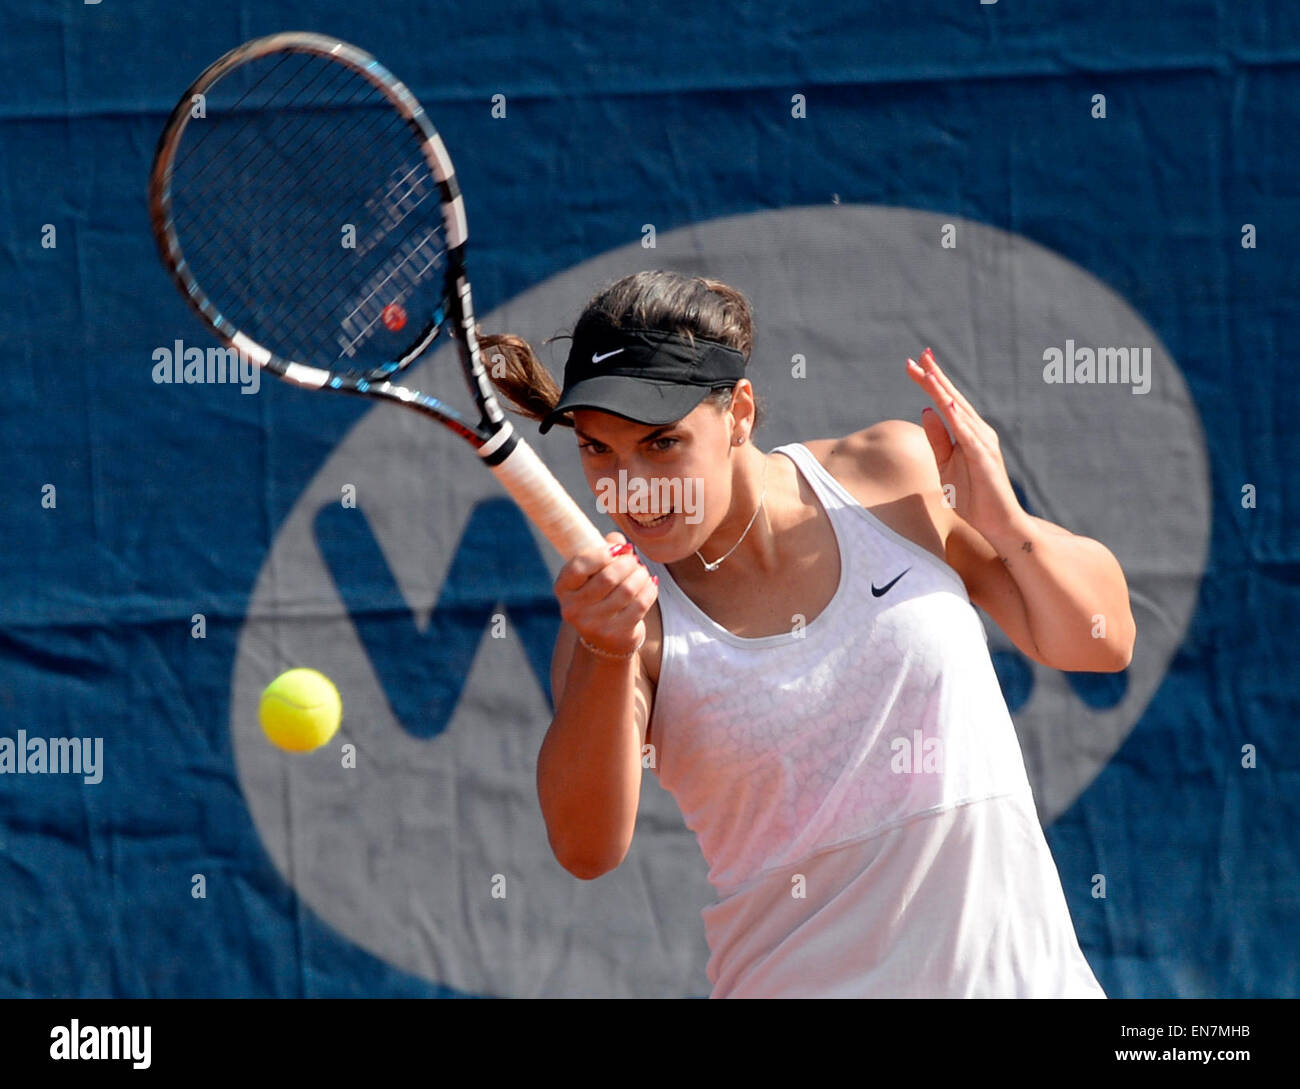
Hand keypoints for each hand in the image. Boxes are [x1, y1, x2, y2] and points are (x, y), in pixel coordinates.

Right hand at [553, 532, 657, 656]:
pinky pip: (640, 605)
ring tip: (643, 572)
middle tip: (635, 561)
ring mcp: (594, 624)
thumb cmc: (600, 596)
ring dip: (641, 575)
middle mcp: (573, 608)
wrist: (606, 639)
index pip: (579, 566)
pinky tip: (650, 584)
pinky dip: (649, 590)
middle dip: (627, 563)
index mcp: (563, 588)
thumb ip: (604, 551)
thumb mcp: (594, 573)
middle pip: (608, 577)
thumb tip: (617, 539)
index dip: (601, 553)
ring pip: (627, 590)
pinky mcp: (615, 634)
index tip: (618, 549)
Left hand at [906, 347, 1023, 539]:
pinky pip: (970, 436)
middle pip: (953, 399)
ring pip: (961, 412)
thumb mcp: (946, 465)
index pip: (945, 402)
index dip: (930, 383)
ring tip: (930, 373)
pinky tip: (948, 405)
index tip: (912, 364)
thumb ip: (937, 440)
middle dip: (936, 377)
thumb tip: (925, 412)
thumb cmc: (973, 496)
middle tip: (919, 355)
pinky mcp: (985, 460)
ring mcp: (983, 444)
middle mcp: (978, 432)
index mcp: (967, 433)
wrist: (997, 524)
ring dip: (945, 391)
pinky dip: (958, 419)